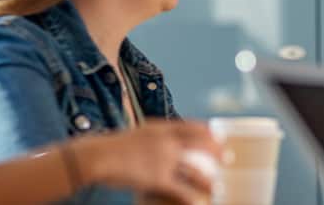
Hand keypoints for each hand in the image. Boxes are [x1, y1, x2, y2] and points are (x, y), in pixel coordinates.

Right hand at [73, 120, 222, 204]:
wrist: (96, 156)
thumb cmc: (111, 146)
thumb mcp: (135, 133)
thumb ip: (152, 136)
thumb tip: (161, 137)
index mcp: (161, 128)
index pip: (192, 126)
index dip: (208, 131)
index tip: (218, 135)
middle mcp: (166, 142)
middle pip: (200, 145)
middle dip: (217, 151)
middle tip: (227, 158)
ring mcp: (164, 160)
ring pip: (195, 170)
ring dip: (208, 179)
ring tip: (216, 186)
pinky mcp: (158, 179)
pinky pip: (181, 189)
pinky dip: (192, 197)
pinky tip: (199, 202)